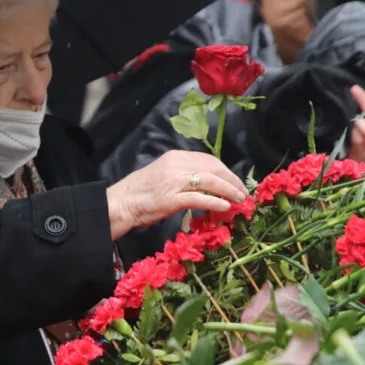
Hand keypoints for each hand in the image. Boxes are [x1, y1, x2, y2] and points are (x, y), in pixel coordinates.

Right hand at [107, 151, 247, 239]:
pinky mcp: (171, 199)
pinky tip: (225, 207)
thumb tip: (206, 182)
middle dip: (231, 180)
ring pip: (210, 181)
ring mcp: (174, 182)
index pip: (208, 160)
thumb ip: (184, 175)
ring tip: (239, 199)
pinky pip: (199, 198)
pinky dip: (215, 202)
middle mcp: (177, 165)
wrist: (122, 202)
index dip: (225, 171)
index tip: (235, 181)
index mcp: (176, 157)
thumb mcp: (164, 174)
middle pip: (213, 168)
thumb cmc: (142, 191)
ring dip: (228, 190)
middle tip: (242, 192)